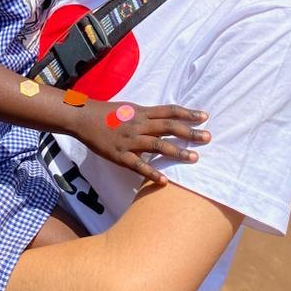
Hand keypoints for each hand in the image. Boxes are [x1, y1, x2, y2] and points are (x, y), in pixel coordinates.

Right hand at [74, 100, 209, 183]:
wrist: (83, 118)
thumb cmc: (107, 113)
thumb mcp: (129, 108)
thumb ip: (146, 114)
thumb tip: (164, 117)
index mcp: (141, 112)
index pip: (169, 111)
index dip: (187, 113)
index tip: (205, 117)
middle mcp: (139, 125)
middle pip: (169, 127)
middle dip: (190, 132)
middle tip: (208, 137)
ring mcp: (130, 141)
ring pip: (158, 146)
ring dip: (178, 152)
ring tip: (194, 158)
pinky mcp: (120, 155)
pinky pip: (138, 166)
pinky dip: (152, 173)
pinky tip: (164, 181)